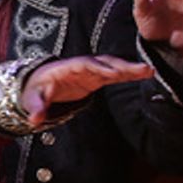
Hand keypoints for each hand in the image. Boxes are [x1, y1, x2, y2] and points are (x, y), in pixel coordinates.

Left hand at [20, 55, 152, 124]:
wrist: (39, 83)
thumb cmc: (36, 89)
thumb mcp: (32, 99)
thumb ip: (36, 108)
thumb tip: (34, 120)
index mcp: (66, 68)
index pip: (84, 65)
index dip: (99, 68)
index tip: (114, 73)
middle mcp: (81, 65)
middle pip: (103, 63)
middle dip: (122, 66)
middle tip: (142, 69)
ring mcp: (90, 70)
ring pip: (112, 66)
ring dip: (129, 68)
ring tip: (149, 71)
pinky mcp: (96, 77)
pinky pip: (114, 74)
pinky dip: (128, 74)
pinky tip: (145, 74)